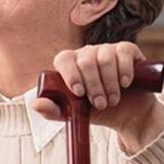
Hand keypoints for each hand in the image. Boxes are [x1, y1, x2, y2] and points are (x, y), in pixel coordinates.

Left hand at [33, 42, 163, 149]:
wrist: (128, 114)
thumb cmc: (96, 110)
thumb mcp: (73, 114)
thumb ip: (53, 110)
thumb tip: (36, 105)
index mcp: (69, 64)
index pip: (63, 59)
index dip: (70, 75)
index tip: (79, 93)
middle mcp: (86, 53)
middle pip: (85, 61)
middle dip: (93, 86)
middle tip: (101, 104)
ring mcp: (106, 49)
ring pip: (105, 59)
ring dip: (109, 84)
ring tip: (112, 101)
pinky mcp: (126, 50)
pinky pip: (123, 52)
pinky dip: (124, 69)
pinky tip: (125, 83)